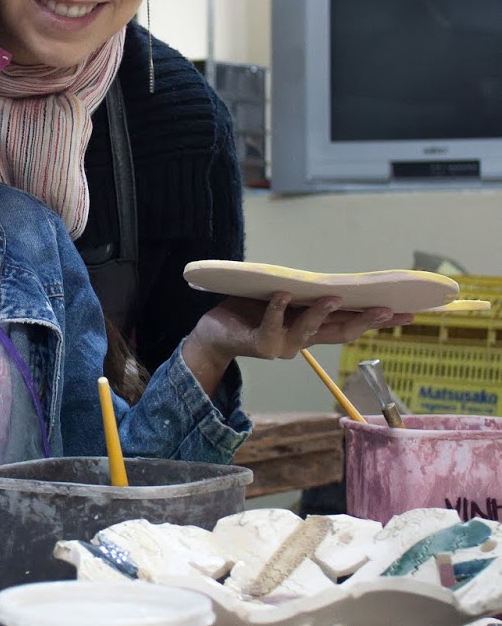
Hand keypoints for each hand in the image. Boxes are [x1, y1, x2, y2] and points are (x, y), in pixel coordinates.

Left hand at [183, 294, 414, 397]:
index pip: (353, 325)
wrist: (214, 333)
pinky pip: (271, 325)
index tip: (410, 313)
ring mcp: (282, 345)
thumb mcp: (285, 300)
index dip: (380, 320)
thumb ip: (307, 295)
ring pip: (308, 331)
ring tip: (334, 296)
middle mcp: (303, 341)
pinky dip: (277, 309)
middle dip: (365, 321)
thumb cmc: (251, 312)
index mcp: (313, 329)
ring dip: (321, 313)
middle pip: (340, 332)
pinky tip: (283, 294)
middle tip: (388, 309)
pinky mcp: (259, 344)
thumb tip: (336, 280)